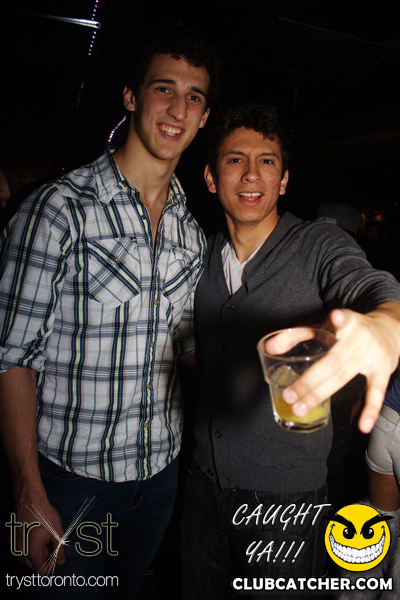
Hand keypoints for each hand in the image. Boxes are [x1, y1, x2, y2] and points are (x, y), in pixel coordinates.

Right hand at [12, 497, 65, 572]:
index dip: (50, 567)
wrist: (30, 501)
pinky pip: (19, 550)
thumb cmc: (44, 516)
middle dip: (42, 560)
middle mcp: (21, 552)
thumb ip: (59, 550)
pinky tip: (33, 536)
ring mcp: (14, 546)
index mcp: (33, 553)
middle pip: (32, 567)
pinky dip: (26, 548)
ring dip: (33, 555)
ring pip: (24, 559)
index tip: (55, 559)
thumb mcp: (57, 533)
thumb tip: (61, 562)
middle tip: (49, 547)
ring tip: (41, 540)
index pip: (41, 571)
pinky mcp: (11, 539)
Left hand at [282, 303, 399, 432]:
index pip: (344, 319)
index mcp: (347, 322)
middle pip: (333, 361)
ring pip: (344, 377)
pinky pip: (376, 394)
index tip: (335, 317)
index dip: (340, 320)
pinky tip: (362, 426)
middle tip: (288, 396)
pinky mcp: (382, 372)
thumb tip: (268, 347)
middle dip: (309, 381)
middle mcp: (361, 338)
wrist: (389, 329)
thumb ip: (294, 335)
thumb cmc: (347, 328)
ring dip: (320, 394)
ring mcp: (372, 356)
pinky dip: (370, 411)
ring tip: (300, 409)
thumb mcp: (323, 325)